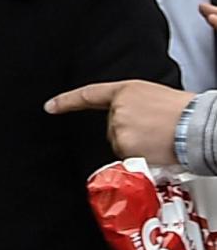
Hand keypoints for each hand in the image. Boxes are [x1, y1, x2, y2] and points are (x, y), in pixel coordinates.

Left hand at [46, 80, 194, 162]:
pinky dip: (140, 158)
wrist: (198, 125)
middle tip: (156, 130)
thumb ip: (133, 106)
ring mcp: (119, 129)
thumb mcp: (154, 97)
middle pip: (112, 128)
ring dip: (136, 146)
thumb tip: (131, 121)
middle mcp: (117, 109)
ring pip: (120, 145)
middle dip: (130, 133)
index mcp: (126, 91)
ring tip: (160, 138)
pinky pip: (126, 158)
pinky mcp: (125, 147)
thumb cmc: (185, 112)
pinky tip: (156, 149)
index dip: (67, 101)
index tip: (50, 106)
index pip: (88, 95)